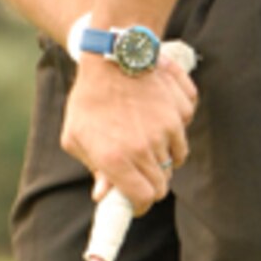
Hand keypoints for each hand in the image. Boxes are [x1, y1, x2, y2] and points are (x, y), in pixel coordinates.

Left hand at [61, 49, 196, 212]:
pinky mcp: (180, 112)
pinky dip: (174, 132)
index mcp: (116, 159)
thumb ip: (94, 168)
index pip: (143, 199)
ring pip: (175, 159)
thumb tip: (104, 194)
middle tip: (138, 171)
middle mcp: (144, 148)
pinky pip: (183, 134)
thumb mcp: (76, 135)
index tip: (135, 201)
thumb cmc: (88, 98)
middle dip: (150, 182)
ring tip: (145, 138)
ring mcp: (166, 130)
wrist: (111, 55)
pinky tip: (156, 117)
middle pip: (161, 184)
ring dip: (163, 156)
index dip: (139, 204)